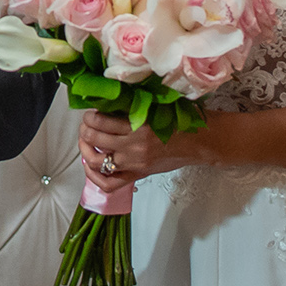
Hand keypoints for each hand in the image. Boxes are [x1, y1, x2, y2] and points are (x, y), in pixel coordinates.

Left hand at [78, 109, 203, 192]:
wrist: (200, 142)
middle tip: (86, 124)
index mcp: (138, 125)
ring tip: (85, 141)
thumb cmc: (181, 121)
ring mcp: (134, 163)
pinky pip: (109, 183)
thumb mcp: (156, 107)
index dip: (90, 115)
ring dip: (84, 149)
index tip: (91, 112)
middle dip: (85, 129)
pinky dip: (94, 176)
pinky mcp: (138, 175)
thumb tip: (108, 102)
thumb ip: (133, 106)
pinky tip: (90, 165)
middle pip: (95, 138)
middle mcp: (133, 145)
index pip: (101, 120)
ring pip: (96, 160)